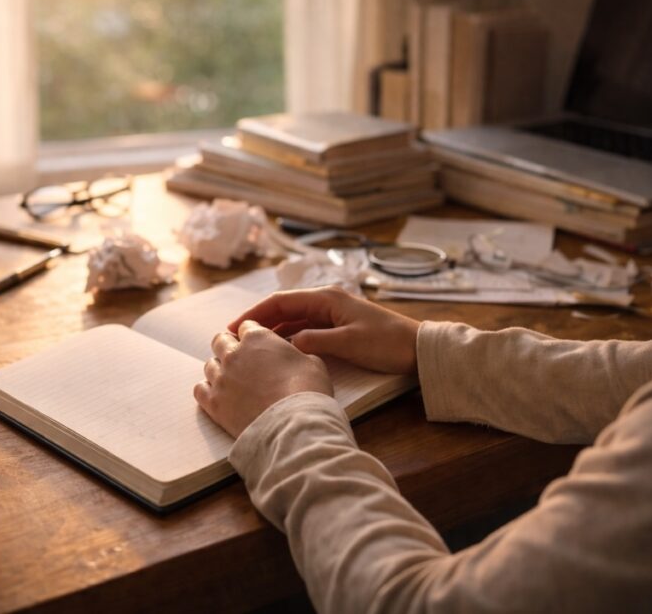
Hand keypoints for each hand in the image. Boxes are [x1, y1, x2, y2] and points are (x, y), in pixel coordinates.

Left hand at [195, 320, 332, 437]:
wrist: (293, 425)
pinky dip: (207, 389)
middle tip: (241, 359)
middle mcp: (234, 354)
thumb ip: (296, 354)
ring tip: (232, 379)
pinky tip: (218, 395)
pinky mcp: (214, 403)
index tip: (258, 344)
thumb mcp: (312, 362)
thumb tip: (292, 356)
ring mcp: (221, 379)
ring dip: (219, 369)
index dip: (253, 334)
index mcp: (258, 338)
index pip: (247, 327)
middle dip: (229, 346)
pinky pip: (200, 389)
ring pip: (209, 365)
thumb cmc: (307, 391)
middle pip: (221, 341)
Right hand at [227, 287, 420, 375]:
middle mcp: (325, 302)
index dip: (254, 313)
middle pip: (283, 309)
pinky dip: (288, 339)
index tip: (233, 327)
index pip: (281, 301)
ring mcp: (331, 316)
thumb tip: (287, 343)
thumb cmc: (387, 343)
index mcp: (326, 298)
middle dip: (257, 323)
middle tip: (234, 340)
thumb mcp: (349, 342)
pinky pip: (304, 331)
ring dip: (271, 332)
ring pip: (292, 321)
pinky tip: (276, 353)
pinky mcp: (337, 329)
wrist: (418, 350)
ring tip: (248, 348)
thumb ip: (316, 341)